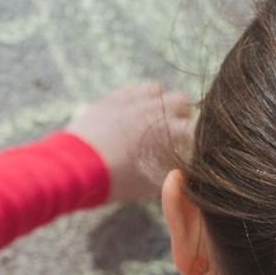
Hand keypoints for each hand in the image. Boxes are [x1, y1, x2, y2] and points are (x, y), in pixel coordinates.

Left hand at [66, 82, 193, 203]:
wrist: (77, 168)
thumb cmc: (116, 181)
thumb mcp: (151, 185)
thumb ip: (172, 173)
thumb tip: (182, 170)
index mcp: (171, 132)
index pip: (198, 128)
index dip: (196, 138)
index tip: (190, 147)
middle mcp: (157, 111)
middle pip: (183, 102)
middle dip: (181, 115)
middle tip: (171, 132)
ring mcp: (134, 100)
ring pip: (159, 91)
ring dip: (159, 103)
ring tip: (151, 119)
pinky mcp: (115, 98)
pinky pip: (136, 89)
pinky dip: (139, 98)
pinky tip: (133, 112)